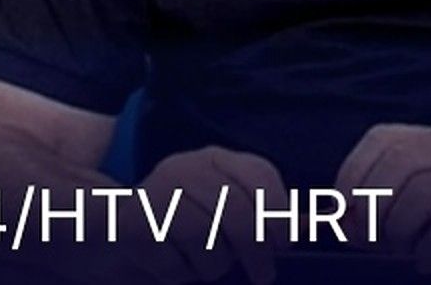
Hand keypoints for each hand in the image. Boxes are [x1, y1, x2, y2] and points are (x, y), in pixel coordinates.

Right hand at [114, 146, 286, 283]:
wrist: (116, 227)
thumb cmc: (185, 219)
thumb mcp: (226, 205)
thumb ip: (266, 212)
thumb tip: (314, 224)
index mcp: (215, 158)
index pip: (259, 175)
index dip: (278, 213)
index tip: (284, 244)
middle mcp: (186, 168)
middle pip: (236, 210)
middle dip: (257, 250)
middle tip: (264, 274)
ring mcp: (157, 194)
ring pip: (207, 241)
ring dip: (215, 265)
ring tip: (208, 263)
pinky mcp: (134, 226)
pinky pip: (175, 263)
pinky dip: (183, 274)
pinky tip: (176, 264)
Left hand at [335, 124, 430, 284]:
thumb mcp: (420, 215)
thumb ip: (380, 212)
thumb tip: (340, 221)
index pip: (379, 141)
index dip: (351, 178)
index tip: (344, 216)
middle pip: (394, 168)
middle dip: (373, 213)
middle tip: (379, 244)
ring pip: (418, 198)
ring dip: (402, 236)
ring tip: (411, 251)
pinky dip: (429, 252)